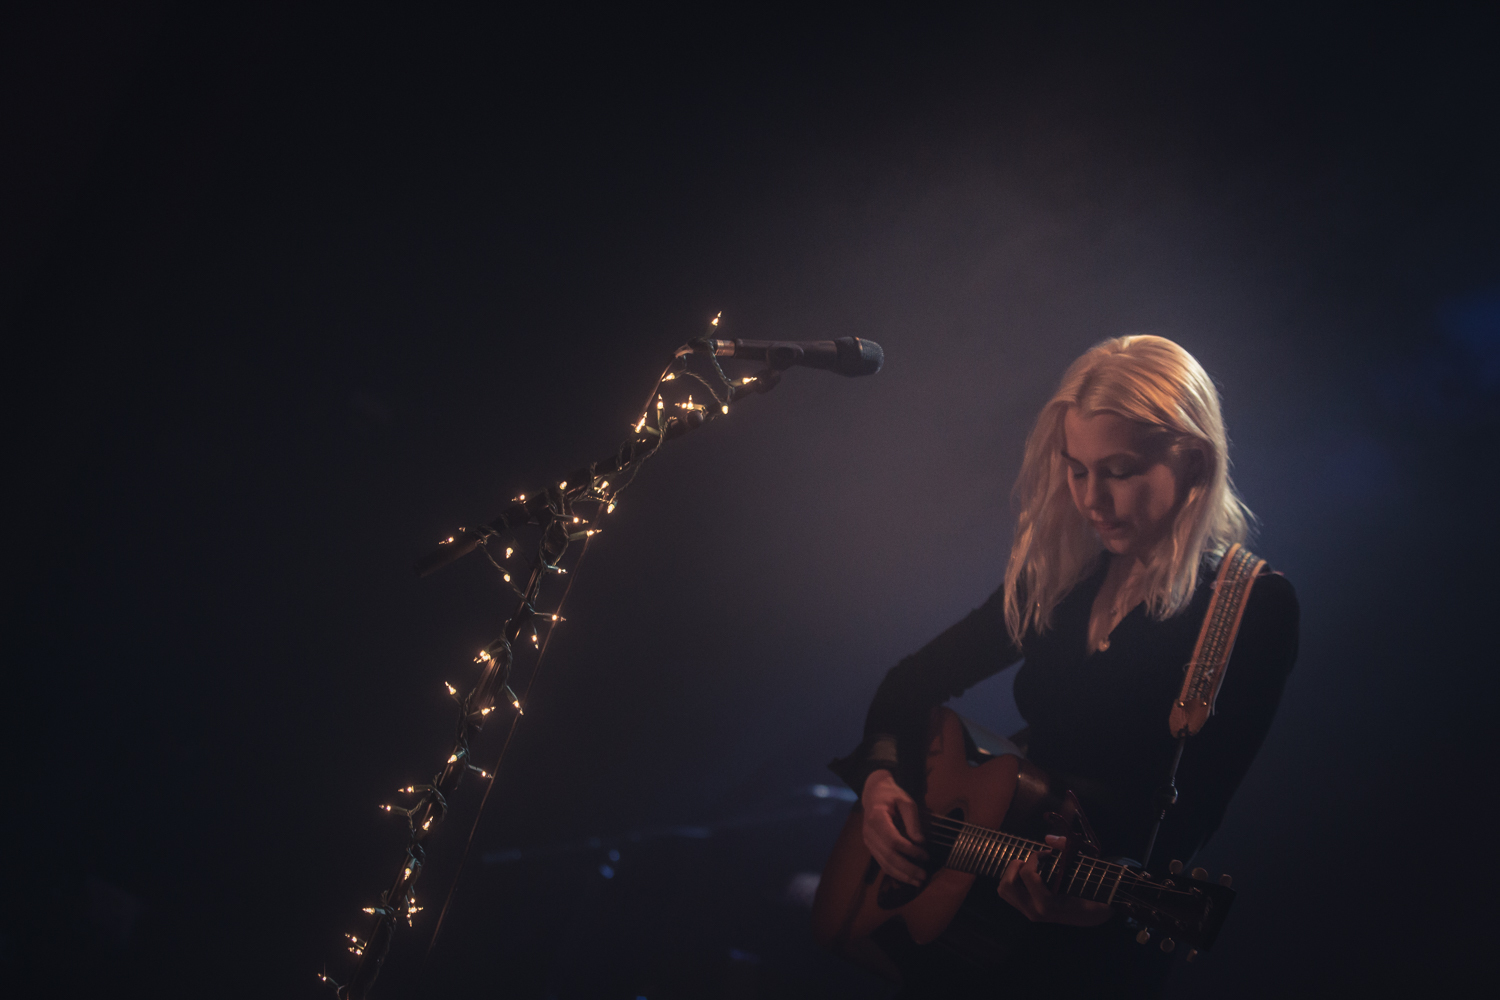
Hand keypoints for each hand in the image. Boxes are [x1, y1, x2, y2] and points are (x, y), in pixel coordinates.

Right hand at [861, 769, 927, 885]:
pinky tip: (907, 878)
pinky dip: (895, 873)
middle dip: (907, 869)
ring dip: (901, 875)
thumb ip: (913, 821)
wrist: (874, 794)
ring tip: (918, 882)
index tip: (926, 855)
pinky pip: (882, 863)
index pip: (893, 840)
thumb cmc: (892, 796)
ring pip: (884, 863)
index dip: (910, 851)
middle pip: (888, 856)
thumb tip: (920, 842)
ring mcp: (868, 841)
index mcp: (876, 818)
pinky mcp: (871, 847)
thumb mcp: (906, 801)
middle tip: (924, 875)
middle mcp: (869, 832)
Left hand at [996, 835, 1112, 925]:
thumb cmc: (1092, 890)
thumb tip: (1048, 839)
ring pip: (1004, 890)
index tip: (1046, 854)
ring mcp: (1029, 913)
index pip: (1027, 875)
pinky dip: (1013, 881)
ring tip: (1028, 867)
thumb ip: (1067, 851)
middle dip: (1016, 866)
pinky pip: (1009, 894)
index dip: (1034, 857)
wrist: (1097, 913)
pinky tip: (1029, 876)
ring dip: (1012, 874)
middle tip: (1032, 861)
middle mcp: (1034, 911)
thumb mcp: (1085, 871)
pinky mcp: (1027, 911)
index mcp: (1047, 903)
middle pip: (1007, 884)